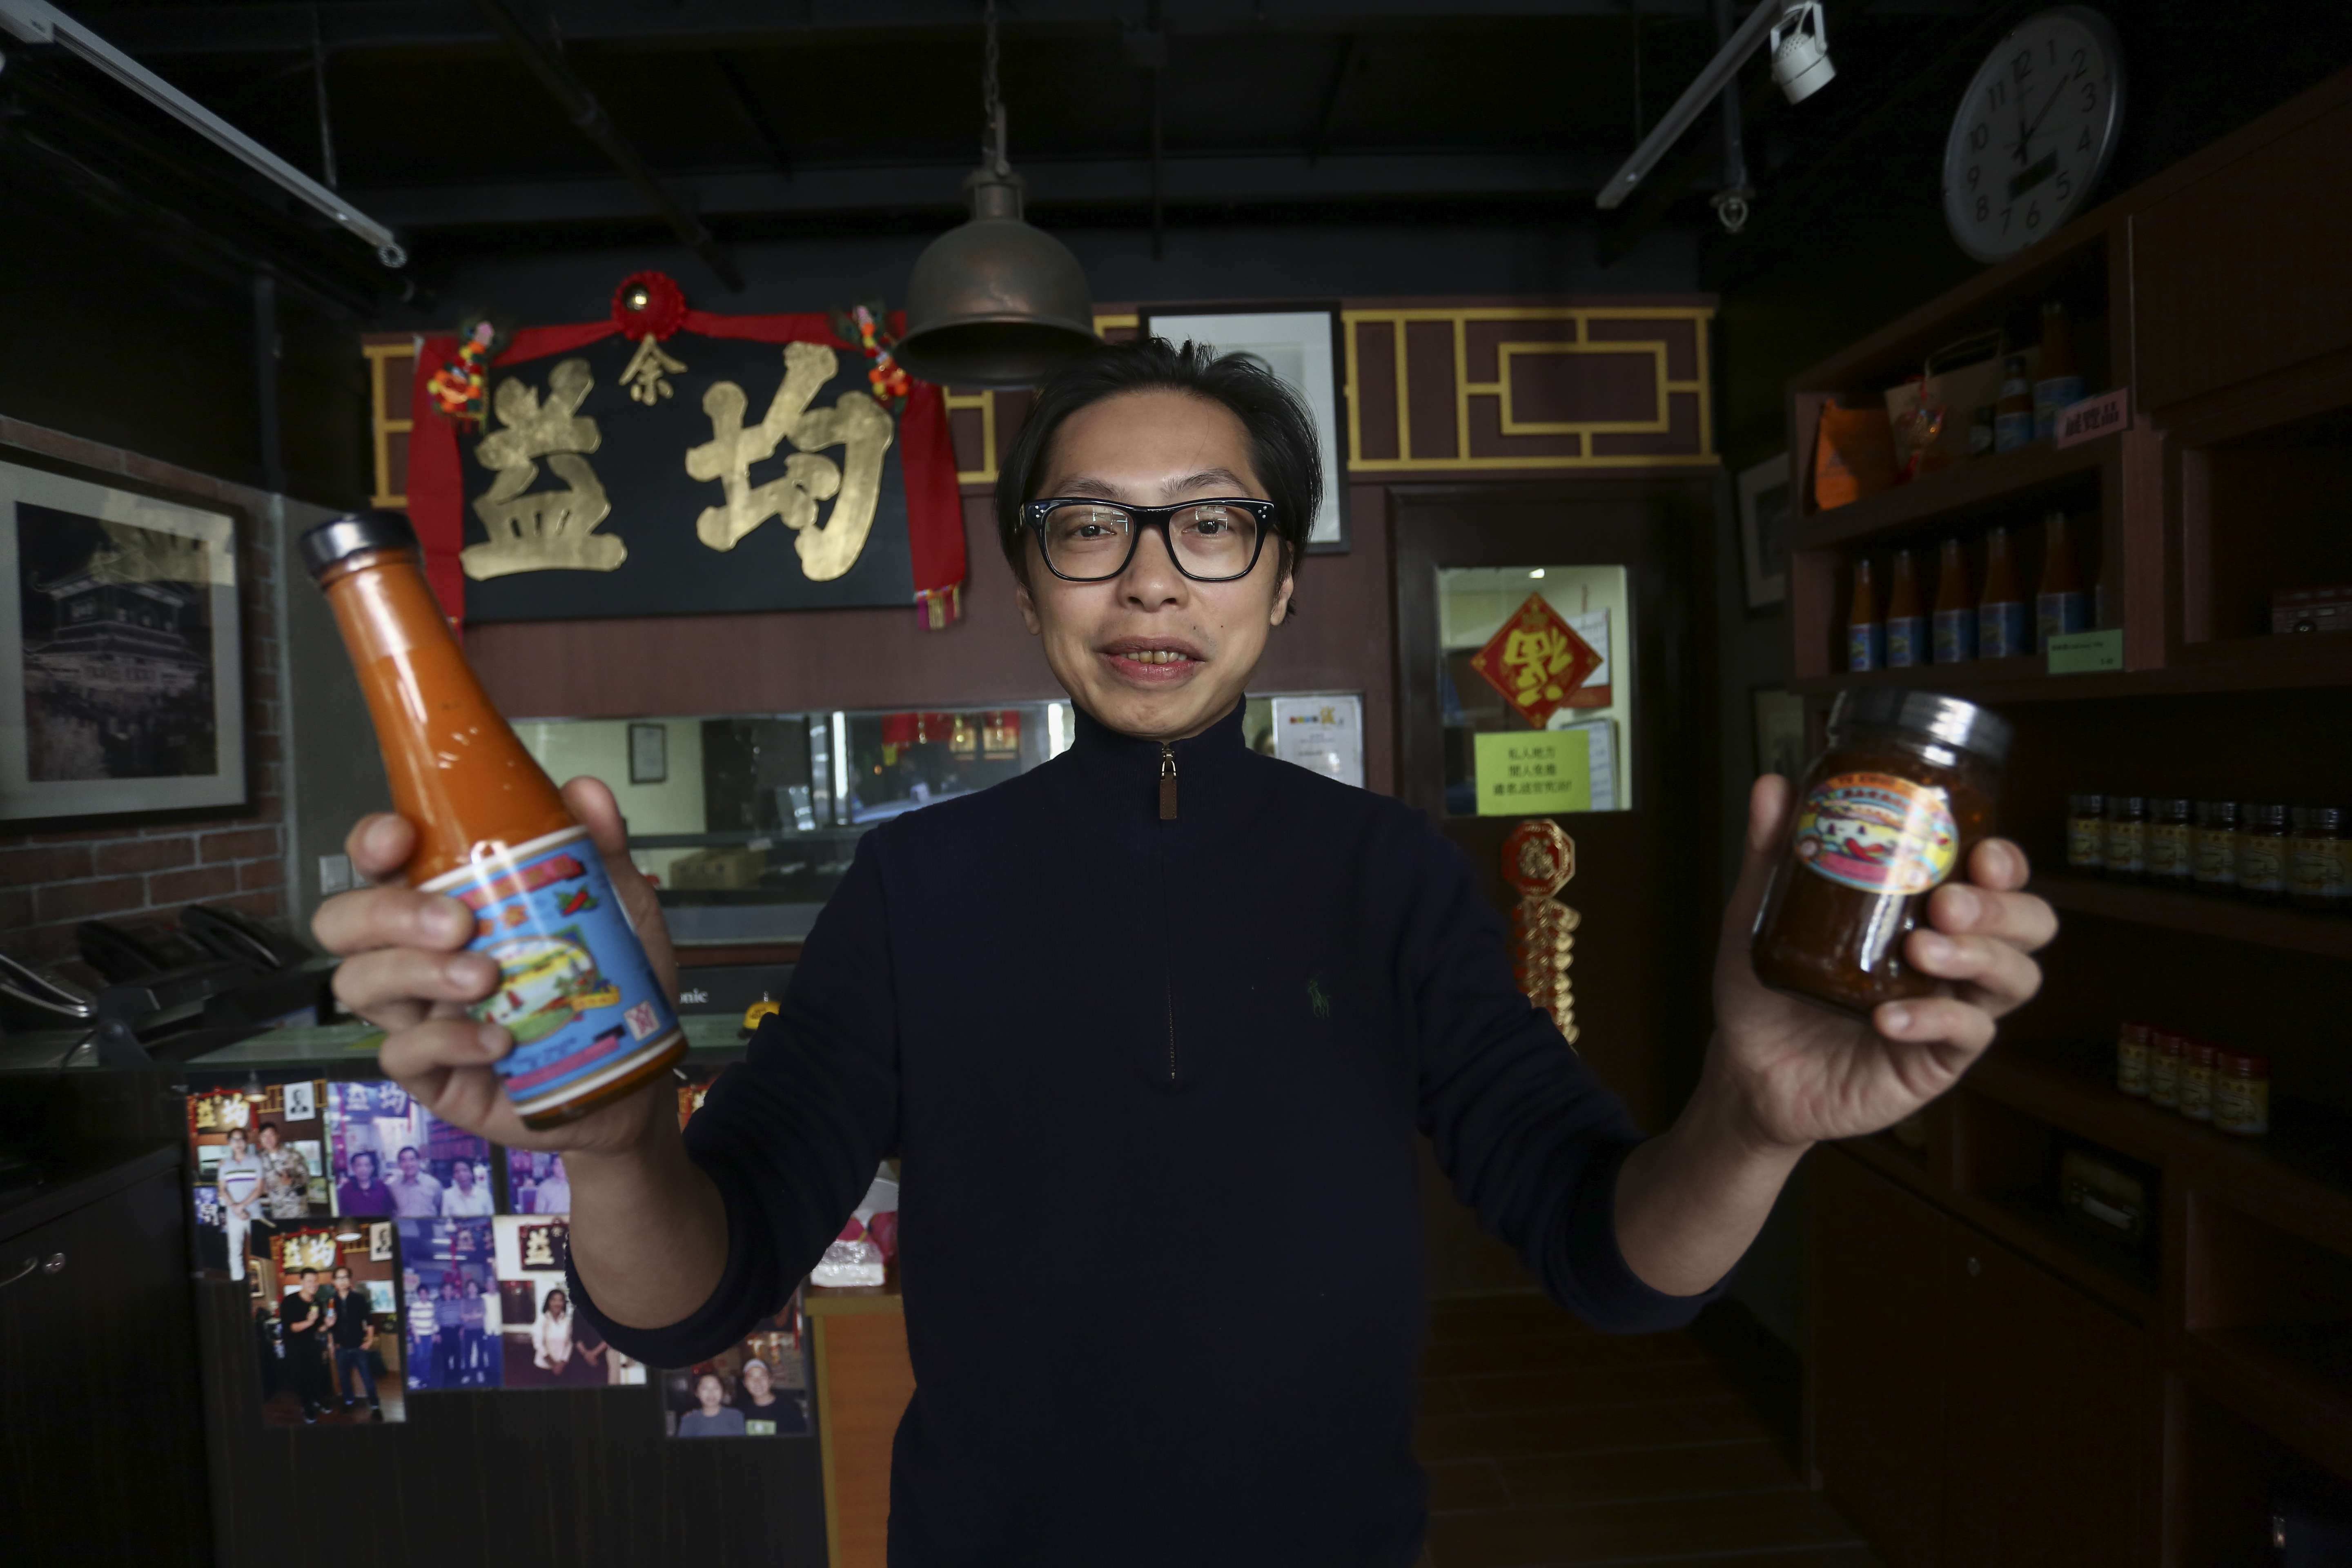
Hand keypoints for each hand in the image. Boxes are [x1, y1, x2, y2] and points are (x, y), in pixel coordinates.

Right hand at [314, 777, 677, 1156]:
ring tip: (485, 977)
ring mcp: (415, 1014)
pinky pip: (402, 1054)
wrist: (626, 1075)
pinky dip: (448, 1040)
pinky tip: (498, 1039)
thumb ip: (598, 852)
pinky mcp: (428, 1072)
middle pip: (344, 921)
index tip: (399, 838)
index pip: (379, 862)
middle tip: (458, 922)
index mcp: (448, 901)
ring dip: (418, 973)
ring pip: (358, 983)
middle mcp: (416, 953)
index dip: (372, 843)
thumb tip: (586, 792)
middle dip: (387, 913)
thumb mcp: (615, 910)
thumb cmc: (603, 984)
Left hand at [1707, 774, 2056, 1150]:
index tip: (1980, 850)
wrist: (1746, 1068)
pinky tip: (1889, 1017)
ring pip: (2015, 978)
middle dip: (2002, 907)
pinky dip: (1933, 1020)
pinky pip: (1965, 1037)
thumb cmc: (1767, 988)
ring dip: (1978, 956)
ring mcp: (1953, 1010)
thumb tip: (1773, 782)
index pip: (1998, 878)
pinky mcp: (1937, 1062)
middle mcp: (1955, 957)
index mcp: (1928, 911)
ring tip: (1922, 948)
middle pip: (2030, 924)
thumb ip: (1773, 854)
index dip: (2006, 861)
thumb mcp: (1761, 914)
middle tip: (1948, 902)